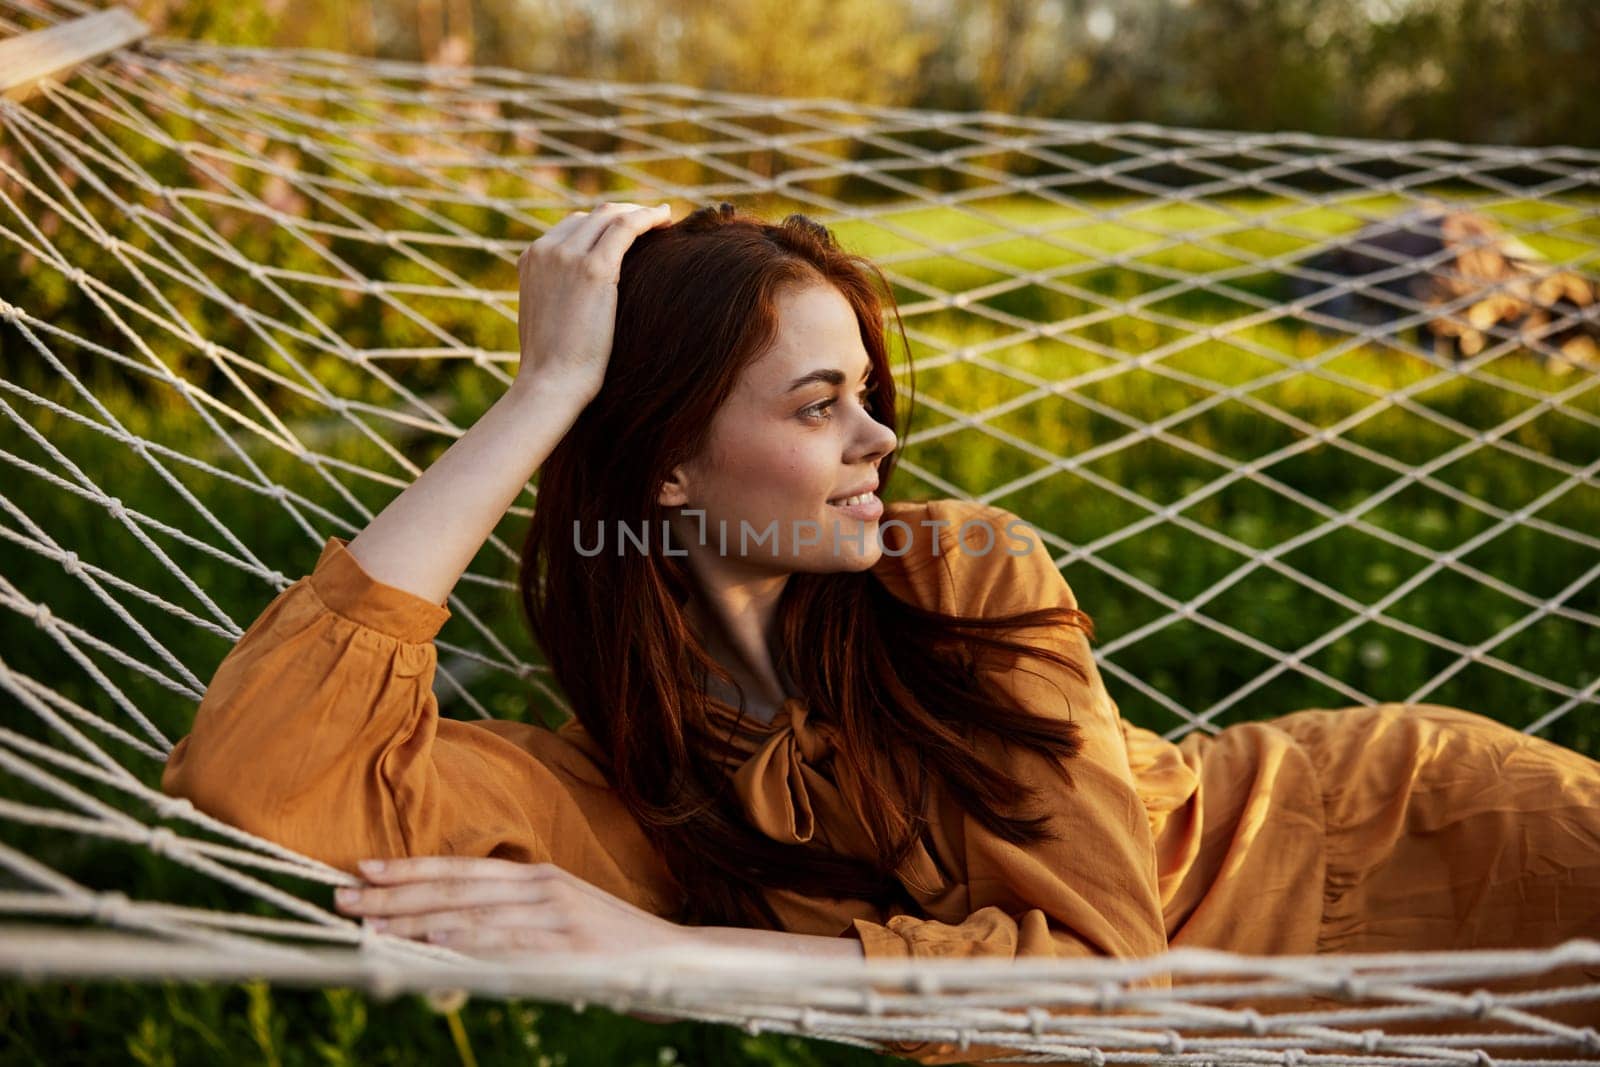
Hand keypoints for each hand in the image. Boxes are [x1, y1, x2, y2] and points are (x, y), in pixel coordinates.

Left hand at [334, 856, 690, 956]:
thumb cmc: (614, 948)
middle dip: (395, 894)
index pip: (462, 868)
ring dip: (416, 919)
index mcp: (538, 876)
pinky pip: (508, 943)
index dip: (410, 869)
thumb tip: (448, 933)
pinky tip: (432, 945)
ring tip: (369, 924)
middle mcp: (543, 886)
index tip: (361, 869)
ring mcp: (558, 914)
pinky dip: (467, 942)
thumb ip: (513, 922)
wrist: (683, 961)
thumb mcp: (561, 922)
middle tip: (342, 898)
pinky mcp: (571, 945)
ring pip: (473, 913)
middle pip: (456, 888)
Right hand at [515, 201, 673, 402]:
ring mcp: (567, 256)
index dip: (606, 225)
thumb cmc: (554, 366)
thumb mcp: (548, 318)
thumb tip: (582, 297)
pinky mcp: (593, 268)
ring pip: (611, 216)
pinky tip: (667, 219)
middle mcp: (546, 250)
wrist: (551, 383)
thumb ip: (559, 294)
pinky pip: (626, 228)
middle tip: (654, 223)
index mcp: (531, 259)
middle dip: (625, 215)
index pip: (574, 226)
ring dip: (640, 213)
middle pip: (593, 216)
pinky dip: (648, 218)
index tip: (631, 232)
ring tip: (664, 220)